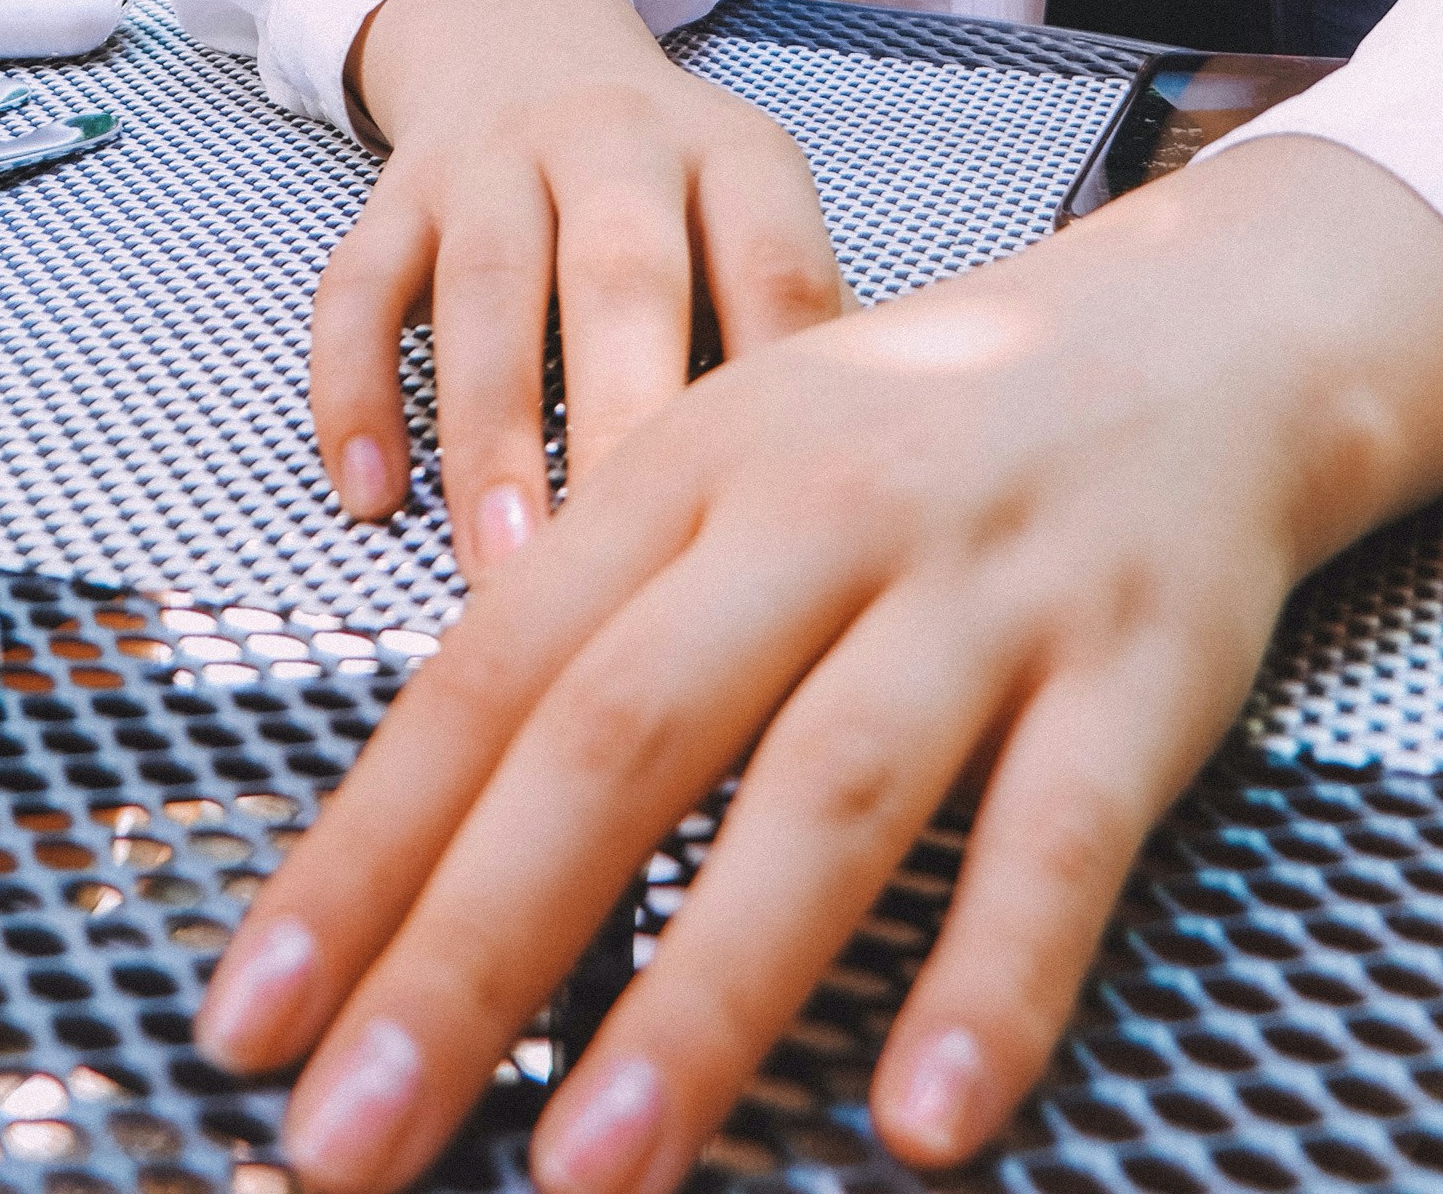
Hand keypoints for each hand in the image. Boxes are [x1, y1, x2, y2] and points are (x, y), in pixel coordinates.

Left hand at [210, 138, 1442, 1193]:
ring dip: (703, 993)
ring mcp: (982, 589)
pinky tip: (919, 1116)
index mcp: (687, 467)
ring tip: (592, 1171)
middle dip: (474, 951)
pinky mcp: (1138, 669)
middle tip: (354, 1138)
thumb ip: (597, 635)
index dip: (362, 853)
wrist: (1194, 333)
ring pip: (827, 792)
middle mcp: (818, 514)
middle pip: (621, 734)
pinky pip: (1058, 840)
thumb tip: (411, 864)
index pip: (489, 675)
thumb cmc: (916, 438)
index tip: (247, 1021)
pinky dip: (989, 979)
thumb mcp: (732, 473)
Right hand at [318, 0, 843, 574]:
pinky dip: (355, 390)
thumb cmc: (667, 185)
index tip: (774, 524)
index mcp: (733, 153)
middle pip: (624, 274)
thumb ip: (792, 327)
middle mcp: (617, 137)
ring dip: (491, 433)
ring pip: (487, 285)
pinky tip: (367, 494)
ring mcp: (496, 156)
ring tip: (501, 570)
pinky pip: (359, 286)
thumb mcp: (751, 212)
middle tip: (621, 563)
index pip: (775, 267)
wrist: (519, 32)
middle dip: (621, 422)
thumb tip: (842, 500)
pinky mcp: (399, 187)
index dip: (777, 393)